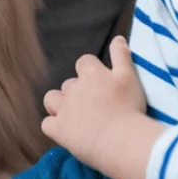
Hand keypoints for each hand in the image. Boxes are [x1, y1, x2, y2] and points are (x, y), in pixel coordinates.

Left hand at [42, 37, 148, 169]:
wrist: (123, 141)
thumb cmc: (130, 108)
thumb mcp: (130, 77)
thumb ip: (122, 55)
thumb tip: (118, 37)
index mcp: (91, 74)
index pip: (84, 62)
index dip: (91, 72)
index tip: (101, 84)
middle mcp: (73, 88)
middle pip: (69, 84)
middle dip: (78, 92)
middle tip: (95, 107)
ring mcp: (63, 109)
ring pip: (51, 99)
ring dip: (59, 104)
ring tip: (74, 116)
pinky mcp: (58, 129)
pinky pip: (47, 124)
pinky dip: (54, 126)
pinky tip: (67, 132)